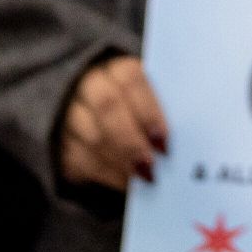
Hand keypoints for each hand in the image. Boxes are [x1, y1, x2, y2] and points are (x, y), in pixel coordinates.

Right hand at [56, 53, 169, 191]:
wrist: (95, 109)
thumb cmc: (137, 106)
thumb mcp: (150, 96)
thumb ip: (166, 107)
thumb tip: (191, 133)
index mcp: (116, 67)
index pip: (131, 80)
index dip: (149, 111)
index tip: (164, 140)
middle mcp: (88, 84)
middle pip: (107, 107)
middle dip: (131, 140)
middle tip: (152, 166)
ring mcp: (68, 112)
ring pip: (93, 138)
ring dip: (122, 162)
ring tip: (144, 179)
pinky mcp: (59, 143)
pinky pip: (80, 161)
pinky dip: (107, 175)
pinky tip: (127, 184)